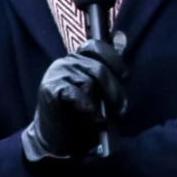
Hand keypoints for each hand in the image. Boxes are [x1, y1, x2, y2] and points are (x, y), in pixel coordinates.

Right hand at [21, 47, 118, 162]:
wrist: (54, 139)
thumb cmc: (78, 114)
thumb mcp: (97, 89)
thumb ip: (107, 65)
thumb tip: (122, 36)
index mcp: (76, 59)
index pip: (96, 47)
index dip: (114, 60)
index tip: (126, 78)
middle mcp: (65, 62)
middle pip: (98, 68)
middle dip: (115, 90)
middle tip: (123, 109)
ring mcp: (56, 74)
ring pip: (89, 81)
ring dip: (102, 102)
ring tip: (106, 118)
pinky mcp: (50, 88)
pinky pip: (77, 94)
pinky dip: (89, 109)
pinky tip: (96, 120)